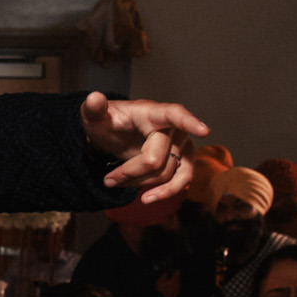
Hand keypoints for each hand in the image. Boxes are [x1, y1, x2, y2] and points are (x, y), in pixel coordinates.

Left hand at [79, 94, 210, 204]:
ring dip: (139, 183)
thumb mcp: (95, 116)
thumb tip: (93, 98)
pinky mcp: (182, 160)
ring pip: (167, 173)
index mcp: (152, 113)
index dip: (188, 122)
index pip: (174, 114)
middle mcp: (172, 127)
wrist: (113, 136)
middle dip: (129, 172)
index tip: (203, 130)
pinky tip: (147, 198)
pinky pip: (182, 180)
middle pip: (156, 158)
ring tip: (117, 183)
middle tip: (107, 179)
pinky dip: (165, 192)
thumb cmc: (108, 123)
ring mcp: (180, 144)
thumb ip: (93, 108)